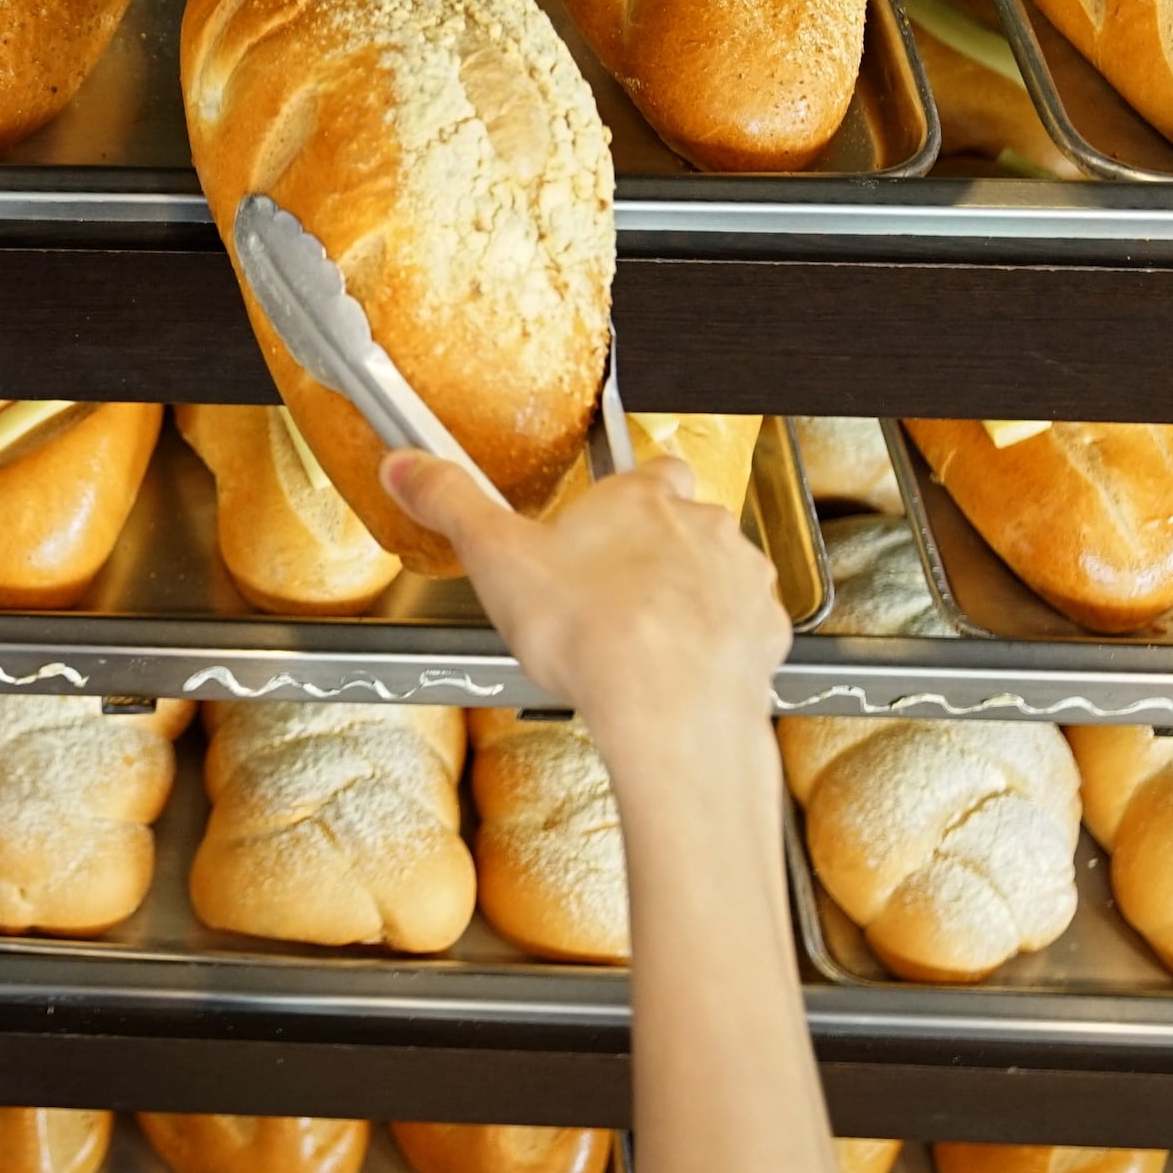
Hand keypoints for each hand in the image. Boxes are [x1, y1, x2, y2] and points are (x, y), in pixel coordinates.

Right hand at [382, 447, 786, 760]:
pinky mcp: (765, 635)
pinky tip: (682, 674)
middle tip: (610, 597)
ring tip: (642, 643)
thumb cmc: (590, 632)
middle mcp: (703, 527)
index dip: (630, 496)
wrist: (668, 707)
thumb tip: (406, 466)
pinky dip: (720, 648)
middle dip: (658, 554)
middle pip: (688, 525)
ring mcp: (742, 580)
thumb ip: (450, 503)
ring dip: (692, 599)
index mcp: (641, 499)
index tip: (605, 519)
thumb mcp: (495, 557)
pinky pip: (746, 631)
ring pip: (722, 575)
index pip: (651, 470)